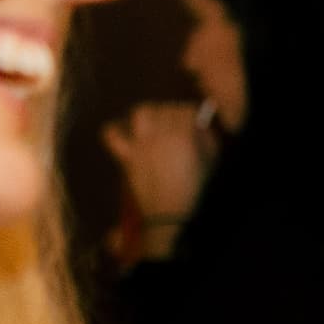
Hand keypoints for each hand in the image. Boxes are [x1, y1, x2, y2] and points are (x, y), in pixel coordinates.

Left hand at [102, 99, 213, 227]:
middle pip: (165, 109)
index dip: (193, 113)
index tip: (196, 120)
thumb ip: (206, 138)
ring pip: (142, 112)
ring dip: (151, 113)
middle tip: (179, 122)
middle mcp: (160, 137)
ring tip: (156, 122)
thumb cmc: (195, 189)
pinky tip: (127, 130)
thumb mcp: (210, 161)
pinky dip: (116, 128)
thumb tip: (198, 124)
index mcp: (184, 137)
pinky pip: (113, 134)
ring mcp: (141, 145)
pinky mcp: (127, 156)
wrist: (170, 214)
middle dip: (174, 112)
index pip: (186, 110)